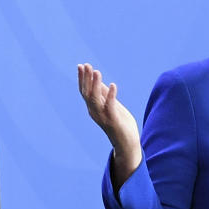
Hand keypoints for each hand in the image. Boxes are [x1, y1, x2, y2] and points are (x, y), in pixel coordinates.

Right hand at [77, 63, 141, 183]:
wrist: (127, 143)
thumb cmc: (119, 123)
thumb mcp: (111, 104)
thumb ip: (104, 93)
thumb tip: (97, 79)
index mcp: (93, 108)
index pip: (84, 91)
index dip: (82, 78)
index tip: (81, 65)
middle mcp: (94, 112)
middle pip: (87, 93)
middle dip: (86, 79)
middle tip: (87, 65)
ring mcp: (103, 117)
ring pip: (95, 99)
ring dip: (95, 85)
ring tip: (97, 72)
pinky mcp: (113, 120)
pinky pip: (110, 107)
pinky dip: (110, 96)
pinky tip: (113, 85)